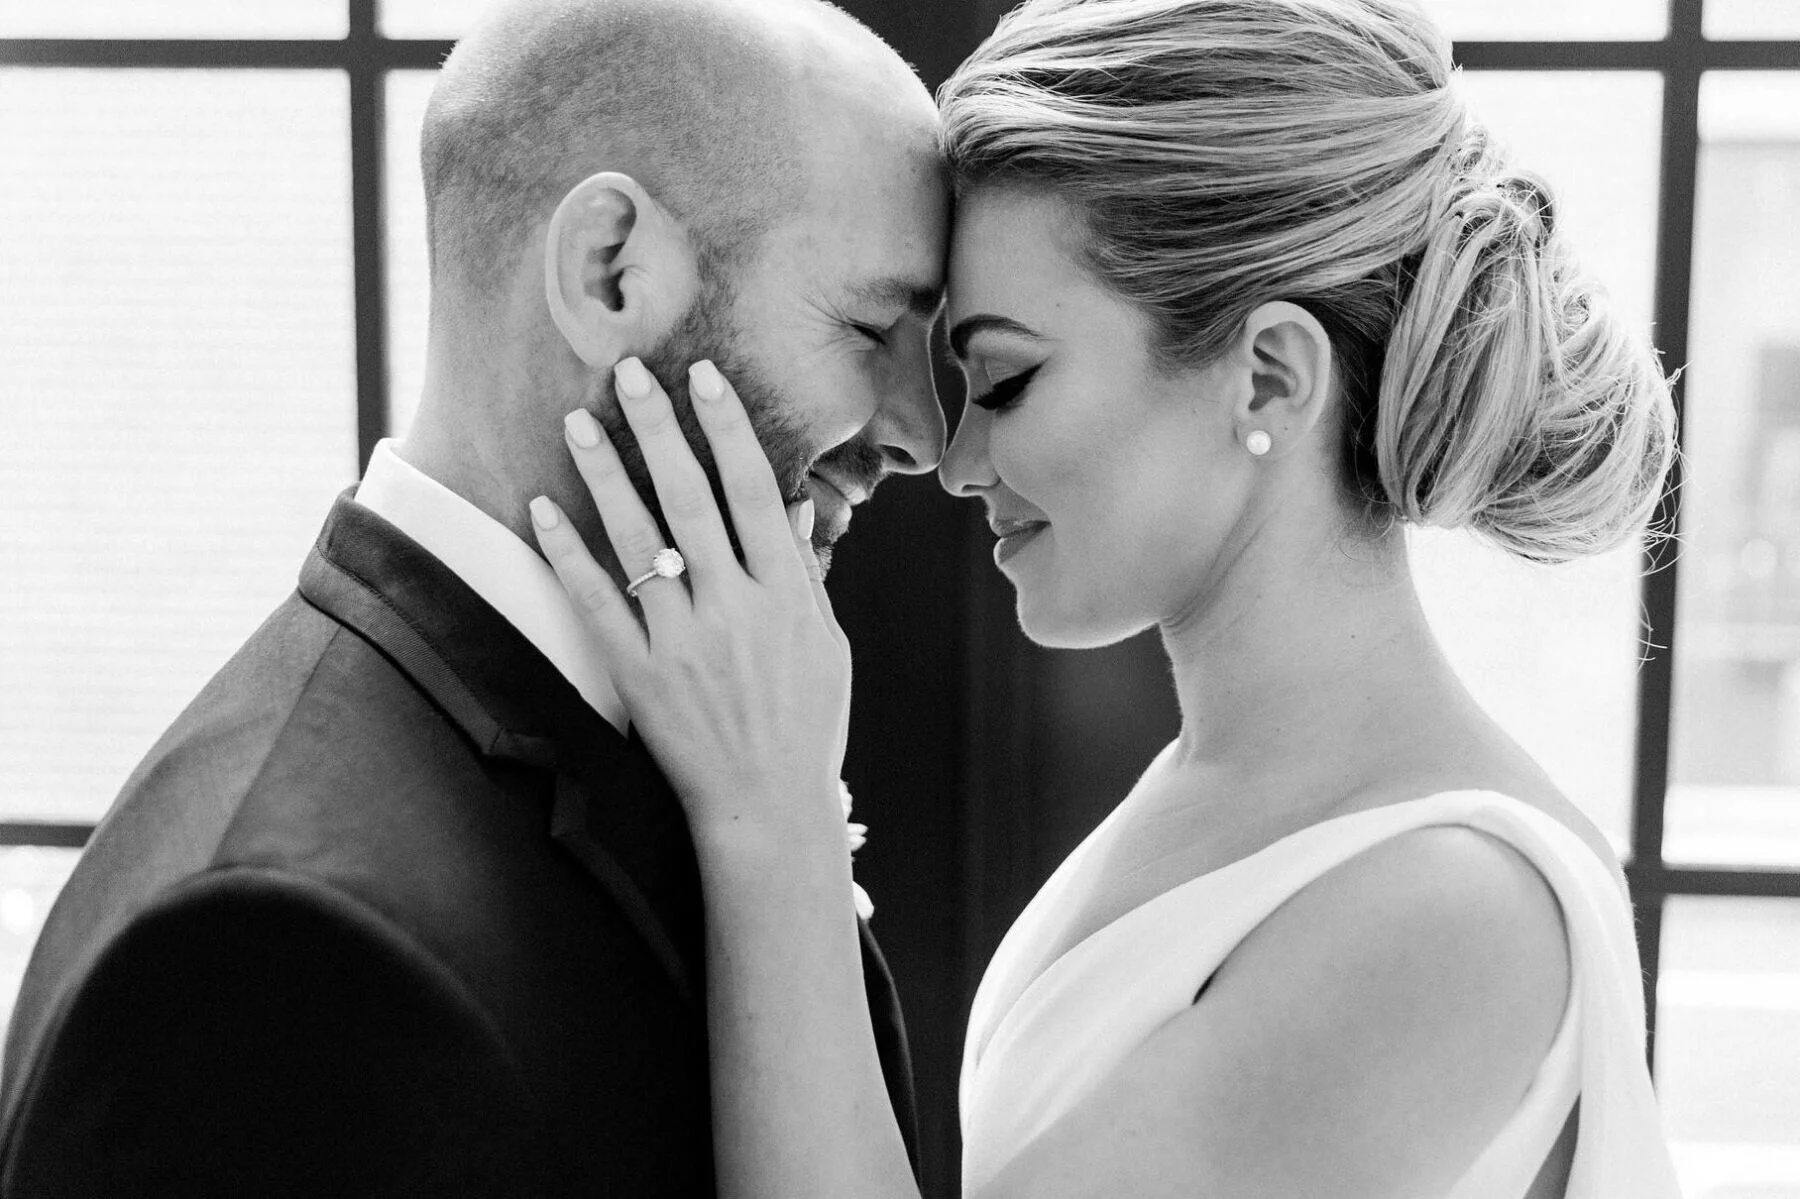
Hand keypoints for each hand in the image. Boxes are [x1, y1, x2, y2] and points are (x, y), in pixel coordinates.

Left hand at [529, 357, 850, 851]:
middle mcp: (734, 608)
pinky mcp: (640, 674)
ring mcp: (683, 640)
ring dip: (606, 474)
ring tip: (579, 420)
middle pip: (691, 499)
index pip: (752, 491)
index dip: (726, 429)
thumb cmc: (807, 725)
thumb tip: (788, 508)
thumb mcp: (826, 645)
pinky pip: (596, 603)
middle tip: (629, 372)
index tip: (703, 377)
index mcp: (785, 596)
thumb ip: (802, 575)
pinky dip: (568, 553)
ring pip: (639, 540)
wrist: (769, 809)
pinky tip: (544, 508)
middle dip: (659, 429)